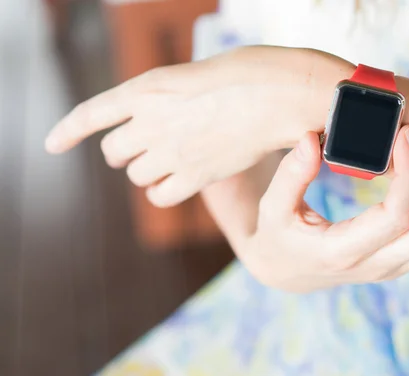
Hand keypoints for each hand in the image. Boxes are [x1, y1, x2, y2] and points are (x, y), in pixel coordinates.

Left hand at [45, 46, 353, 206]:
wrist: (284, 94)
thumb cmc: (252, 72)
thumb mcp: (198, 73)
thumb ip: (172, 98)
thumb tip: (165, 125)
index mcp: (148, 87)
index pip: (92, 113)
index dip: (67, 130)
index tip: (51, 144)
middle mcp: (152, 122)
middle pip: (113, 152)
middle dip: (124, 151)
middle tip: (144, 147)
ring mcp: (173, 152)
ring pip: (137, 176)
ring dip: (148, 170)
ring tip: (173, 159)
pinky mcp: (197, 176)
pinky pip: (161, 196)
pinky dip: (165, 191)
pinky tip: (180, 181)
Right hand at [239, 127, 408, 292]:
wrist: (289, 272)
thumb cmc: (279, 236)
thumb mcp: (273, 209)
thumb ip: (290, 176)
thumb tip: (312, 139)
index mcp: (344, 251)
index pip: (394, 216)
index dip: (408, 173)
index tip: (408, 133)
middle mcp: (377, 265)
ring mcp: (395, 267)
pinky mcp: (404, 261)